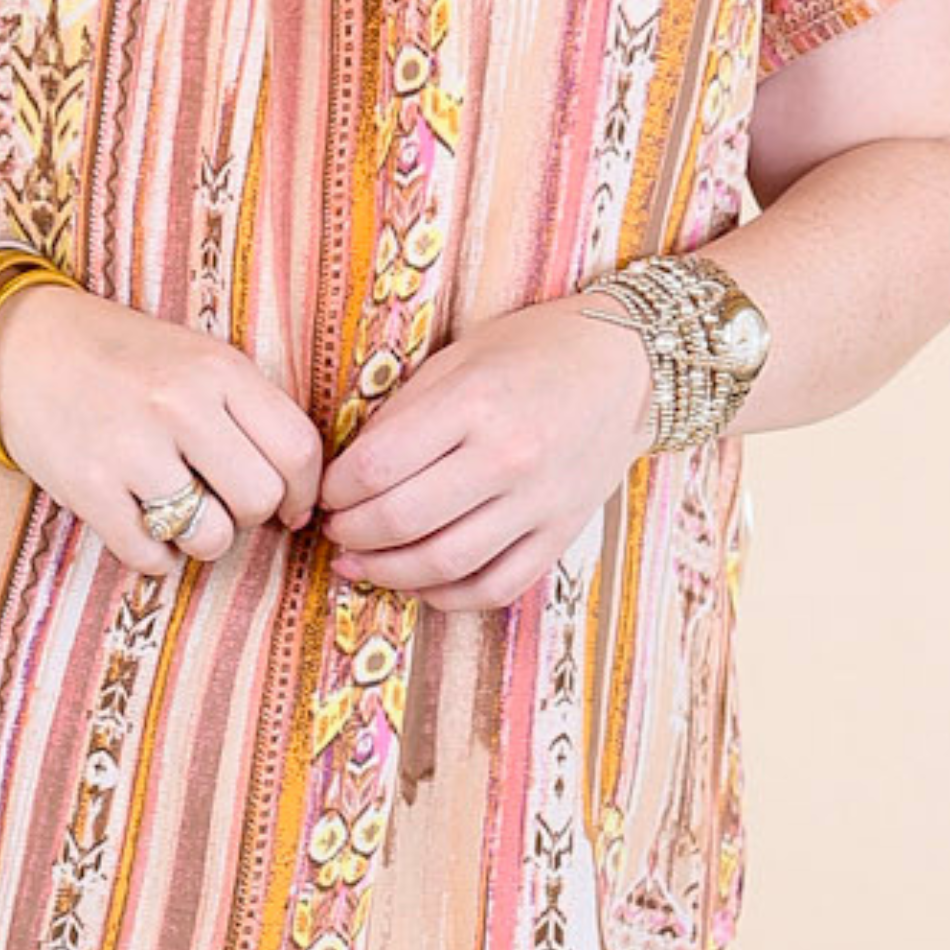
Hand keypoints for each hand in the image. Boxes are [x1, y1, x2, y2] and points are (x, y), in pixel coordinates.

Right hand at [0, 286, 326, 579]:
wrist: (23, 345)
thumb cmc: (122, 359)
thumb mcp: (196, 359)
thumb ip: (249, 414)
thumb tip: (296, 502)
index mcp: (217, 368)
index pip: (298, 448)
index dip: (304, 492)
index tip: (289, 505)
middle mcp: (178, 403)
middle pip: (259, 498)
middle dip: (249, 515)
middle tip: (222, 503)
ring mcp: (129, 446)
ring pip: (211, 536)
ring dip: (202, 539)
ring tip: (179, 514)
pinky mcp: (87, 486)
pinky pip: (150, 555)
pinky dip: (154, 556)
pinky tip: (141, 526)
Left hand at [314, 297, 654, 611]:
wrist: (625, 367)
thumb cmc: (528, 353)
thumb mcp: (456, 361)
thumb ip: (402, 415)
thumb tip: (346, 474)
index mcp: (474, 403)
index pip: (376, 466)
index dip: (335, 488)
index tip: (324, 490)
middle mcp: (509, 456)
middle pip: (402, 520)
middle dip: (350, 533)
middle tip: (334, 529)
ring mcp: (540, 501)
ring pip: (444, 563)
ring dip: (386, 572)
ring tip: (358, 563)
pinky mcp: (563, 533)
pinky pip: (497, 587)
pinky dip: (448, 596)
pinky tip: (418, 582)